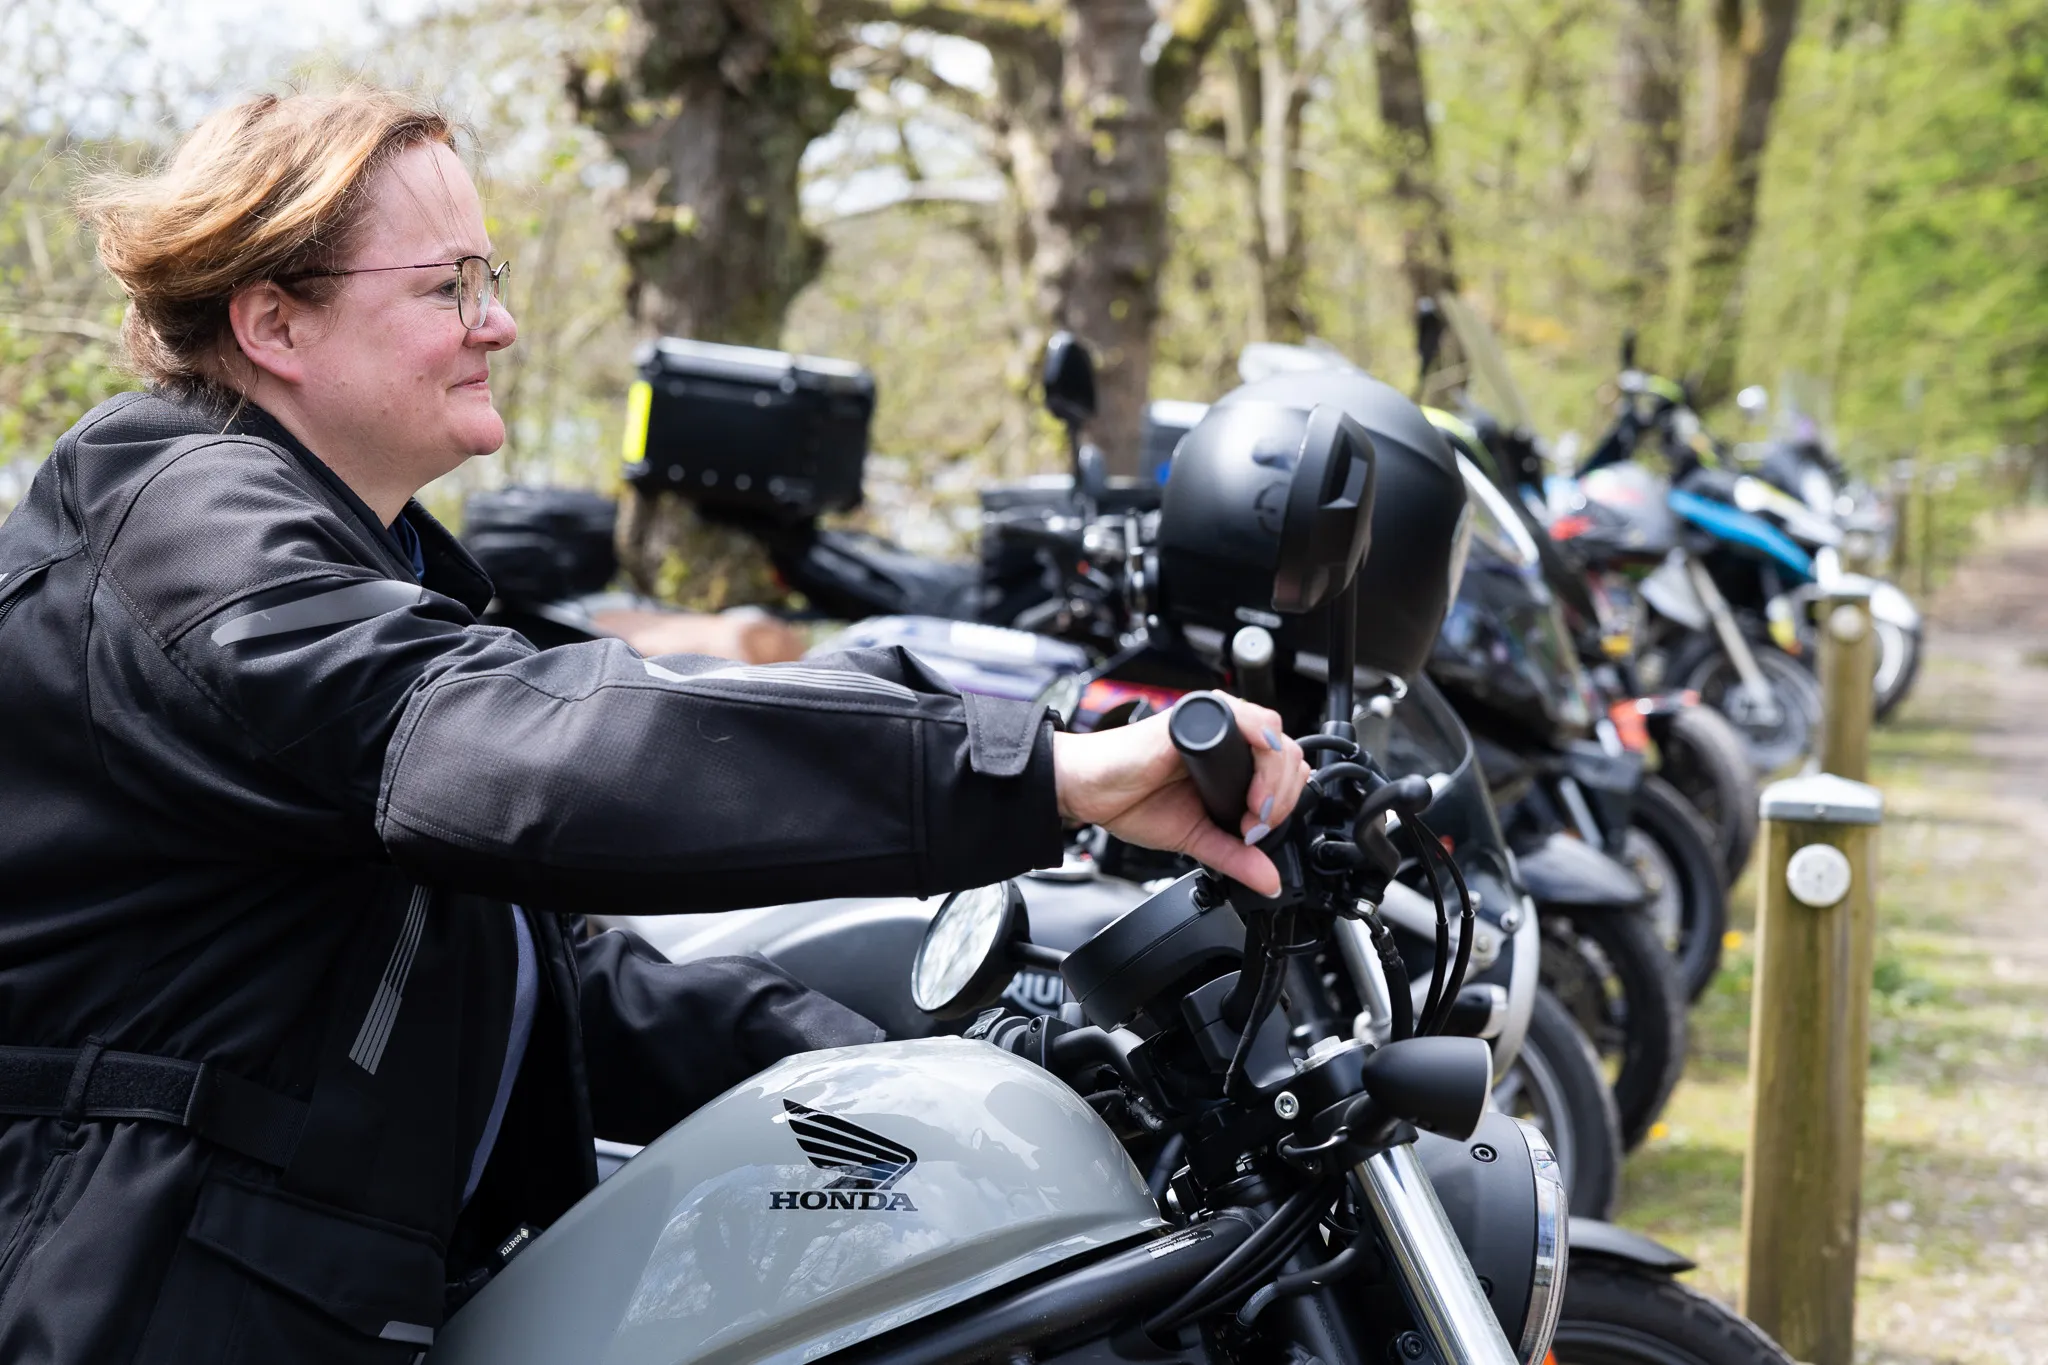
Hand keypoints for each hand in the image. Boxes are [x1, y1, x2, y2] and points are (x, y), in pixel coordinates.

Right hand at [1051, 696, 1310, 896]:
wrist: (1088, 793)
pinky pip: (1243, 718)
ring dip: (1276, 780)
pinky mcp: (1193, 717)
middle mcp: (1226, 736)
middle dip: (1284, 797)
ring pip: (1275, 735)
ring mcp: (1211, 723)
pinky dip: (1259, 748)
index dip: (1287, 801)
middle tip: (1255, 825)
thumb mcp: (1197, 838)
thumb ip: (1236, 857)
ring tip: (1252, 811)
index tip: (1259, 832)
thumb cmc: (1131, 801)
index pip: (1286, 768)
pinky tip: (1247, 784)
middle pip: (1288, 752)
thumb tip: (1269, 881)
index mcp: (1230, 759)